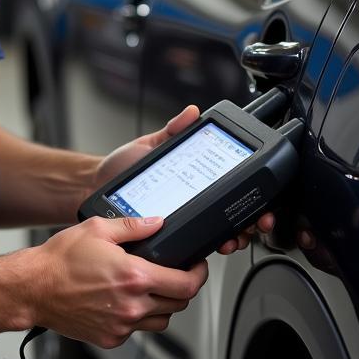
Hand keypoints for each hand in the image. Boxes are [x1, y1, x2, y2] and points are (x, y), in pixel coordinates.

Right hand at [29, 214, 208, 347]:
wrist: (33, 289)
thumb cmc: (60, 261)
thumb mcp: (97, 229)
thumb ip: (133, 226)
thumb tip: (157, 222)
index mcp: (134, 276)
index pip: (186, 285)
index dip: (198, 275)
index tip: (197, 268)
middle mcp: (131, 305)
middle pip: (179, 304)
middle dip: (182, 288)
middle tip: (174, 274)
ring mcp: (122, 325)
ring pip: (162, 321)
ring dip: (163, 305)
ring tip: (150, 288)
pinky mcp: (111, 338)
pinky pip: (138, 331)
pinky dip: (139, 317)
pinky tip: (125, 301)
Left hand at [95, 105, 274, 257]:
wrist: (96, 187)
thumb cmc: (123, 168)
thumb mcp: (150, 145)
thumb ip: (172, 131)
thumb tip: (191, 113)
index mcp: (195, 177)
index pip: (231, 186)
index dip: (253, 193)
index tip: (262, 197)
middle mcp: (195, 200)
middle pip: (236, 212)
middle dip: (252, 219)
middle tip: (255, 222)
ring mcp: (185, 218)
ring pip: (222, 232)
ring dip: (236, 236)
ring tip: (234, 236)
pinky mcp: (172, 235)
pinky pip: (197, 243)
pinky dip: (211, 245)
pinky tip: (215, 244)